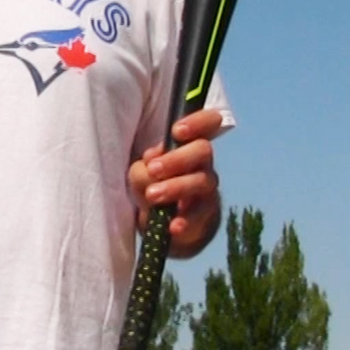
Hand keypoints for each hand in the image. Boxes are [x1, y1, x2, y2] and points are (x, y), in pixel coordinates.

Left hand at [128, 107, 225, 258]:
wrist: (165, 227)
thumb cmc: (155, 187)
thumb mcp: (141, 174)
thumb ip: (143, 168)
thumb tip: (151, 165)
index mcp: (188, 146)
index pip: (206, 123)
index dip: (198, 122)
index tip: (177, 131)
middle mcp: (203, 165)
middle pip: (203, 150)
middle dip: (177, 158)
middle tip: (153, 169)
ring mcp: (207, 191)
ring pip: (202, 182)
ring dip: (176, 187)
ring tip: (152, 195)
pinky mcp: (207, 218)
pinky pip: (200, 217)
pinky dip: (185, 221)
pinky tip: (173, 226)